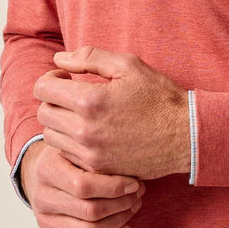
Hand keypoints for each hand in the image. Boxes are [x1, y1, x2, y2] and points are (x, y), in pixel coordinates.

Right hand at [20, 137, 145, 227]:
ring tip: (133, 208)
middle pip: (90, 212)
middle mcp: (41, 199)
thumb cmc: (67, 156)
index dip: (115, 187)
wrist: (40, 173)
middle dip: (121, 205)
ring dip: (118, 223)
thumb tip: (133, 165)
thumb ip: (96, 154)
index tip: (135, 183)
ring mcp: (46, 222)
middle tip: (138, 194)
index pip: (84, 186)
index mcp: (47, 171)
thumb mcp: (77, 146)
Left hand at [33, 46, 190, 180]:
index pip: (42, 89)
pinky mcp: (98, 170)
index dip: (50, 79)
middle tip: (72, 94)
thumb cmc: (158, 97)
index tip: (66, 78)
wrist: (186, 136)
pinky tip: (91, 133)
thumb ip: (89, 57)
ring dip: (60, 122)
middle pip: (43, 113)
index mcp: (90, 101)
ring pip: (52, 137)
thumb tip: (59, 59)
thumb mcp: (128, 66)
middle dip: (53, 100)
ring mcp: (90, 154)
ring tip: (82, 115)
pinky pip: (67, 155)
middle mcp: (85, 131)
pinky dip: (71, 143)